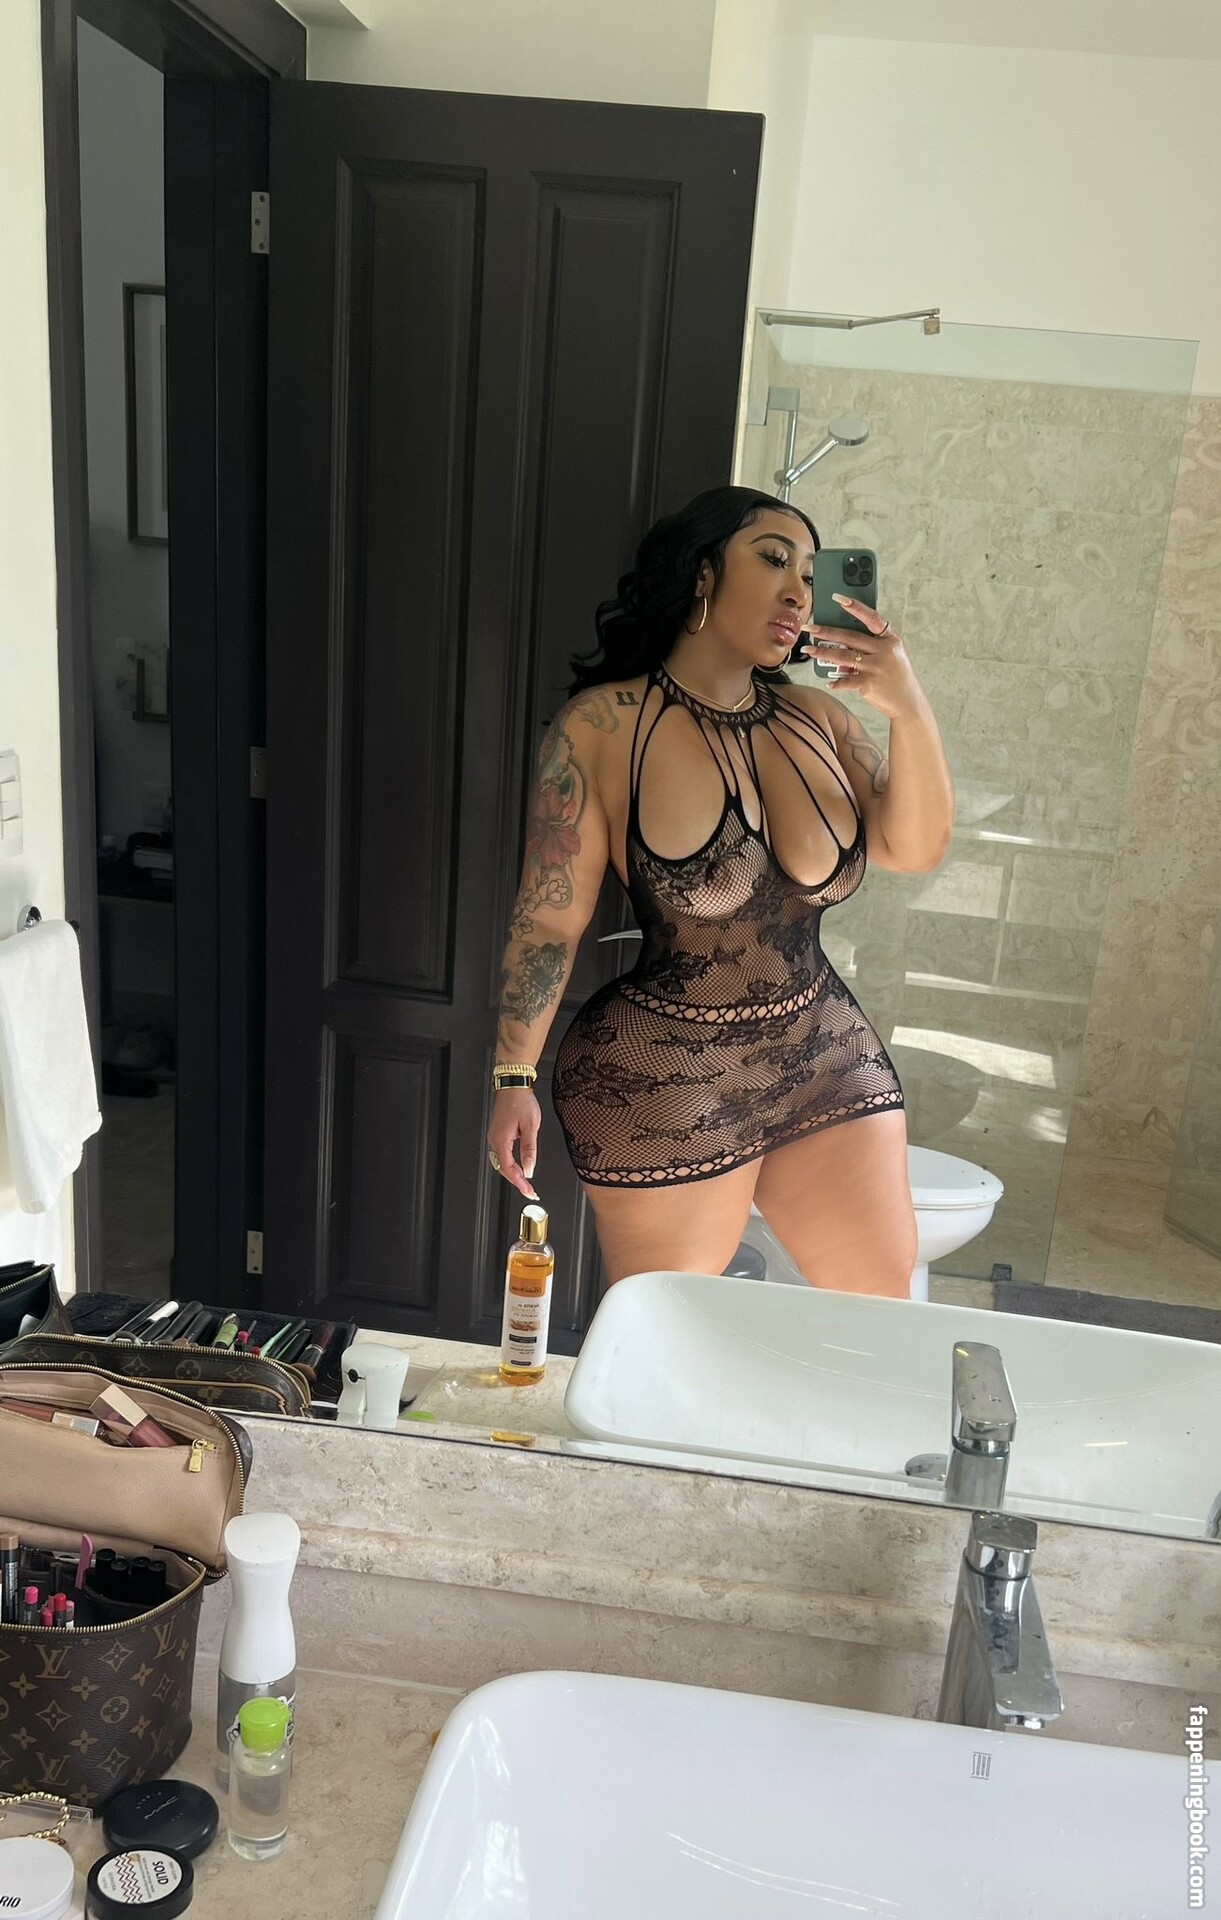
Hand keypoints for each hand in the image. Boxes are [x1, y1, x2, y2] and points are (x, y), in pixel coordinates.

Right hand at [487, 1087, 540, 1200]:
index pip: (509, 1169)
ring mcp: (494, 1136)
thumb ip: (529, 1149)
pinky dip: (510, 1164)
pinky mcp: (497, 1132)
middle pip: (503, 1169)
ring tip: (525, 1183)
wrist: (513, 1084)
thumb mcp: (530, 1126)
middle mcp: (494, 1139)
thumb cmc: (521, 1101)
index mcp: (501, 1140)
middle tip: (529, 1191)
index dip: (519, 1183)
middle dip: (516, 1182)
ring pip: (501, 1162)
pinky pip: (501, 1154)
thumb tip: (529, 1169)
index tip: (529, 1191)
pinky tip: (519, 1167)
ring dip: (513, 1174)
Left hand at [801, 594, 922, 721]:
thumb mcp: (891, 655)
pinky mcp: (869, 684)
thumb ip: (871, 647)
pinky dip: (836, 682)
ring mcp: (876, 667)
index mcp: (890, 639)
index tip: (837, 598)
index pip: (871, 618)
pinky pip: (846, 681)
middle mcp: (884, 651)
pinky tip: (828, 682)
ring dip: (823, 653)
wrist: (908, 703)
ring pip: (843, 657)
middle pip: (850, 637)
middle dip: (826, 632)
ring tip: (808, 650)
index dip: (855, 607)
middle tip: (809, 628)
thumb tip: (841, 642)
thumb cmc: (897, 677)